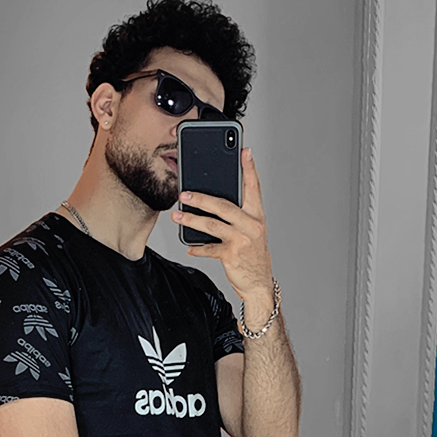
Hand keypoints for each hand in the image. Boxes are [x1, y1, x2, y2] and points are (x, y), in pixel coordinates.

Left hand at [172, 147, 273, 313]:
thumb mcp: (251, 232)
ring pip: (211, 225)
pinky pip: (209, 248)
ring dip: (191, 220)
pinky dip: (198, 248)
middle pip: (223, 205)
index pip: (253, 188)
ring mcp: (242, 240)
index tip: (244, 152)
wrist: (259, 284)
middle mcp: (251, 225)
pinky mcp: (232, 255)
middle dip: (201, 198)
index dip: (249, 169)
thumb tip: (213, 202)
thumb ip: (239, 216)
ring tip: (177, 216)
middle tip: (183, 194)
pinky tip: (190, 247)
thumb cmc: (253, 255)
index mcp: (257, 216)